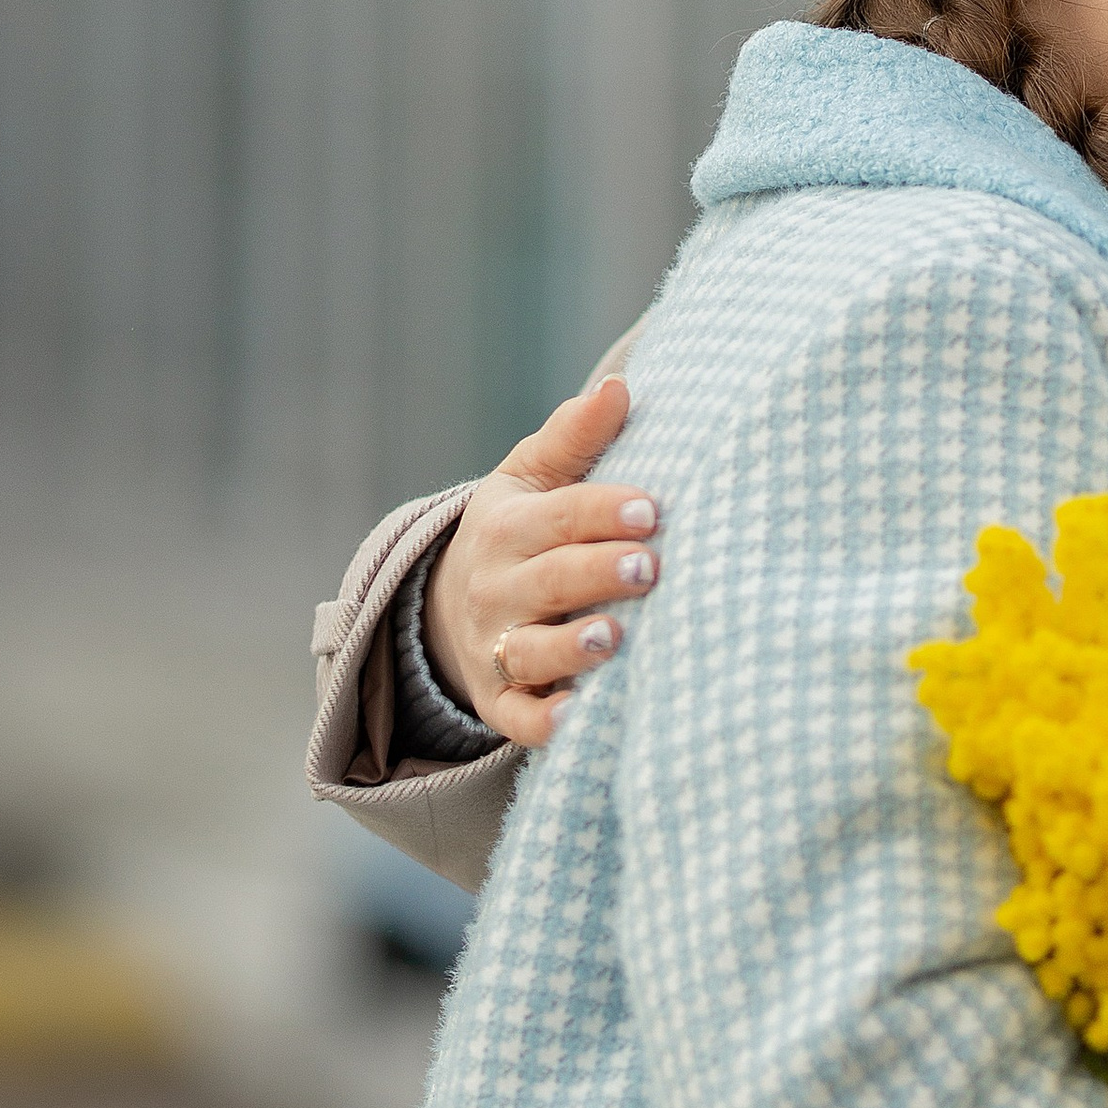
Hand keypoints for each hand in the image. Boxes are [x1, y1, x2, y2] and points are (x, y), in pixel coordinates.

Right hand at [423, 374, 656, 748]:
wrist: (452, 604)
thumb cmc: (520, 529)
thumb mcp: (531, 475)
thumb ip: (575, 435)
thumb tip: (620, 384)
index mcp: (509, 527)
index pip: (561, 517)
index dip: (605, 511)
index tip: (654, 508)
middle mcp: (498, 589)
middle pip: (550, 581)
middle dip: (597, 573)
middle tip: (649, 567)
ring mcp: (496, 646)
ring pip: (531, 651)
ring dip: (569, 647)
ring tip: (611, 638)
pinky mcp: (500, 700)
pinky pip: (518, 717)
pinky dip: (543, 723)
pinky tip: (577, 718)